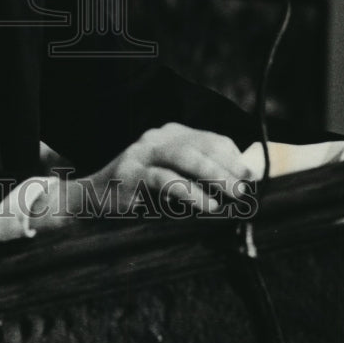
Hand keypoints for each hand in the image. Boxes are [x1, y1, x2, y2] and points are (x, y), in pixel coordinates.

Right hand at [30, 123, 255, 229]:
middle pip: (201, 145)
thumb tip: (239, 190)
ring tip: (233, 196)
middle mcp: (156, 137)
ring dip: (213, 176)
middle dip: (228, 167)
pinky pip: (166, 180)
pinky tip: (207, 207)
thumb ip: (197, 181)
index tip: (253, 178)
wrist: (90, 201)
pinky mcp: (131, 172)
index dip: (234, 157)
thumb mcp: (172, 184)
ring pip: (184, 157)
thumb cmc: (138, 196)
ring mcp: (141, 153)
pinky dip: (190, 193)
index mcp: (169, 135)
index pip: (211, 139)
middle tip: (247, 188)